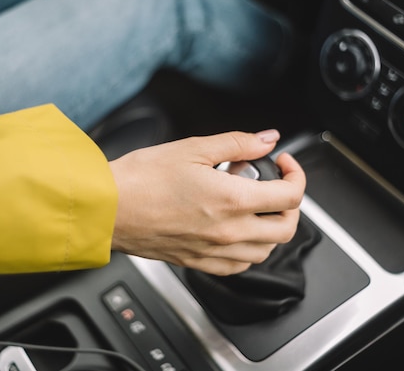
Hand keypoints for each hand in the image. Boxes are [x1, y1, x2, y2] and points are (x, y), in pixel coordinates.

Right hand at [109, 130, 305, 275]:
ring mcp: (215, 251)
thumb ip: (237, 143)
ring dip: (271, 228)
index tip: (283, 164)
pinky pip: (240, 266)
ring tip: (254, 208)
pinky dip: (249, 250)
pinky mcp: (199, 263)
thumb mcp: (192, 148)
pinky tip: (235, 232)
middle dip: (290, 204)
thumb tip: (266, 139)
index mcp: (232, 199)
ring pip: (267, 251)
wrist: (107, 208)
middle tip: (275, 186)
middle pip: (287, 228)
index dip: (296, 174)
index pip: (290, 196)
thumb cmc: (141, 179)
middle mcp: (229, 231)